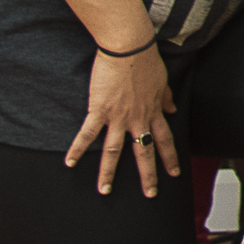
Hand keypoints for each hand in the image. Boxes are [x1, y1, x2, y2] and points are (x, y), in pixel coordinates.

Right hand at [65, 43, 180, 197]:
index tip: (174, 173)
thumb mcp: (162, 81)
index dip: (170, 157)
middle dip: (148, 176)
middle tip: (150, 194)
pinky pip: (88, 134)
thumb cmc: (146, 60)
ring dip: (109, 173)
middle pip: (144, 152)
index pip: (165, 140)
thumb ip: (166, 98)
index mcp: (153, 112)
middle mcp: (138, 119)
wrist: (129, 48)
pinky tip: (69, 162)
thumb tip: (174, 109)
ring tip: (105, 190)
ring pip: (115, 151)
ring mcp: (118, 117)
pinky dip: (78, 148)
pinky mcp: (99, 110)